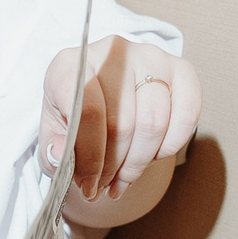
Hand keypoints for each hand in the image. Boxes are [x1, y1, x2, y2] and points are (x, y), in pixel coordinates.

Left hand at [40, 38, 200, 204]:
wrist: (104, 96)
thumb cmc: (74, 116)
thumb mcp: (53, 135)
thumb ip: (51, 149)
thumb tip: (60, 154)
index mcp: (70, 65)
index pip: (88, 113)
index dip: (90, 158)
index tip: (87, 185)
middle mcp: (111, 51)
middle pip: (122, 123)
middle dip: (114, 167)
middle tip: (105, 186)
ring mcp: (149, 56)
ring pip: (153, 123)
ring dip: (139, 163)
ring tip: (124, 178)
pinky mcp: (180, 68)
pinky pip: (186, 115)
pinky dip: (170, 146)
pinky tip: (151, 156)